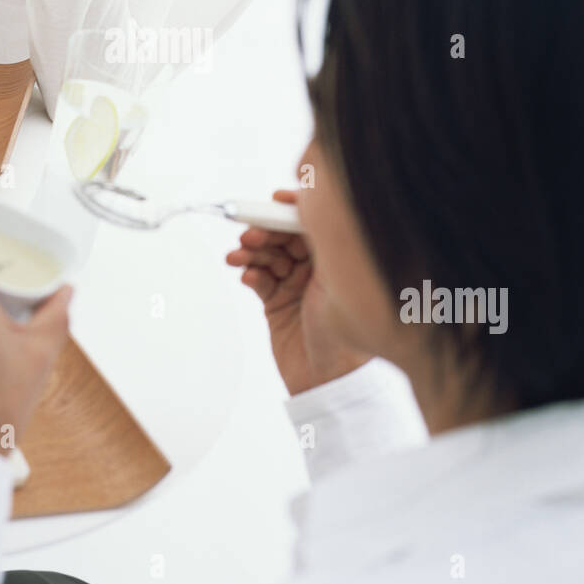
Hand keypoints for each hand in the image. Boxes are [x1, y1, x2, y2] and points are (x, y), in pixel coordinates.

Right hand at [226, 189, 371, 394]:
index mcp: (336, 258)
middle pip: (284, 237)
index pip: (309, 222)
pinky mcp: (277, 304)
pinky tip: (248, 276)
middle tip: (249, 235)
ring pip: (268, 257)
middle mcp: (316, 268)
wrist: (330, 382)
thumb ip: (319, 240)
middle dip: (264, 232)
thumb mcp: (335, 279)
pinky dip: (252, 275)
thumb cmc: (345, 335)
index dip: (288, 209)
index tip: (271, 201)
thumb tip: (305, 201)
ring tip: (237, 257)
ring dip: (251, 253)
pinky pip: (260, 281)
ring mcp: (295, 285)